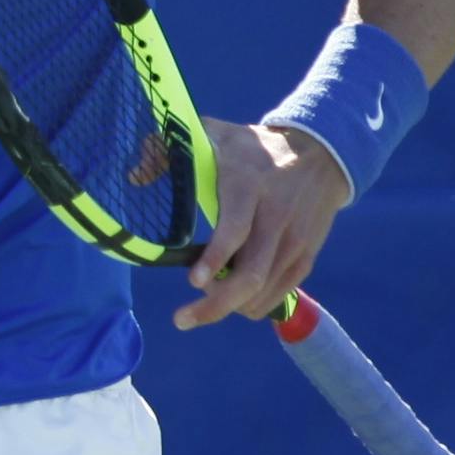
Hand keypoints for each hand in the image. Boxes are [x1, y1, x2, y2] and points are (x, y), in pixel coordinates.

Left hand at [173, 117, 351, 330]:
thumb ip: (171, 150)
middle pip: (250, 274)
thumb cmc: (254, 148)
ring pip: (263, 291)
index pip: (235, 230)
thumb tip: (134, 175)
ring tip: (204, 300)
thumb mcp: (215, 135)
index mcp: (249, 186)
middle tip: (181, 319)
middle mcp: (276, 217)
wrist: (320, 155)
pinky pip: (279, 294)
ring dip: (229, 306)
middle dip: (215, 305)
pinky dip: (252, 305)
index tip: (192, 281)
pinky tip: (231, 299)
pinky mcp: (306, 257)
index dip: (215, 259)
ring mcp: (294, 241)